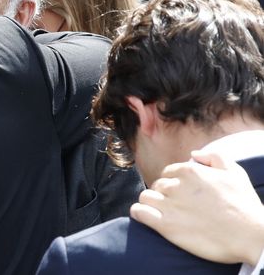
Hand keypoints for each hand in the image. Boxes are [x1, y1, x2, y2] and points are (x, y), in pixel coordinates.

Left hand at [130, 150, 263, 265]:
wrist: (252, 236)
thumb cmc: (245, 205)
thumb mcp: (234, 171)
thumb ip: (212, 156)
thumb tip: (193, 154)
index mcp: (189, 171)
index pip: (169, 173)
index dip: (174, 184)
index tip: (183, 196)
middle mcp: (176, 185)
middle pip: (158, 185)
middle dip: (164, 194)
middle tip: (176, 207)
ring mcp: (170, 205)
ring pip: (146, 197)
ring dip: (151, 204)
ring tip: (162, 213)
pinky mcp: (166, 225)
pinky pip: (139, 212)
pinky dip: (139, 214)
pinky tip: (147, 218)